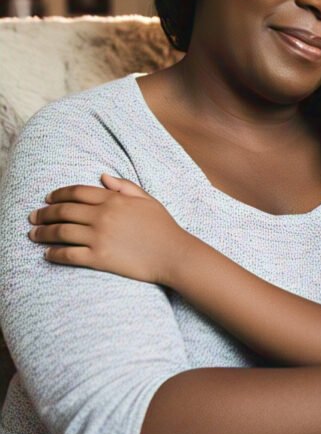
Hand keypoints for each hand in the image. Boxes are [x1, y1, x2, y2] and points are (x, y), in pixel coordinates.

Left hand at [27, 175, 187, 284]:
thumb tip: (102, 176)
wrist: (173, 254)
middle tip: (33, 217)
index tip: (48, 199)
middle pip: (63, 211)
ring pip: (61, 232)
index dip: (58, 195)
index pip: (77, 192)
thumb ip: (124, 186)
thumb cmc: (163, 227)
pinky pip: (68, 254)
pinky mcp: (98, 258)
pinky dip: (54, 254)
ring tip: (34, 235)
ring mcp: (99, 237)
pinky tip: (47, 254)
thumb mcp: (147, 200)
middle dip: (44, 213)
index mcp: (114, 200)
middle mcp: (103, 216)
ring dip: (43, 233)